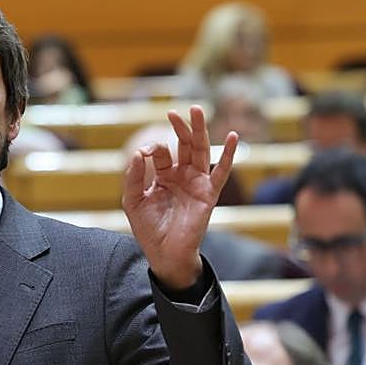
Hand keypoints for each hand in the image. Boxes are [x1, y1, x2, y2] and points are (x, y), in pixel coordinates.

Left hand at [121, 105, 238, 288]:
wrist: (164, 254)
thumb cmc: (149, 230)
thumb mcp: (134, 202)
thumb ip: (134, 178)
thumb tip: (138, 153)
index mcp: (164, 176)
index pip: (161, 153)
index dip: (153, 149)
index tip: (145, 153)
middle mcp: (182, 176)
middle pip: (184, 145)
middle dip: (181, 127)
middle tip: (174, 112)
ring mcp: (196, 183)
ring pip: (201, 151)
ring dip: (199, 131)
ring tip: (197, 110)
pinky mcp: (208, 194)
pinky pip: (220, 171)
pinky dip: (227, 154)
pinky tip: (231, 136)